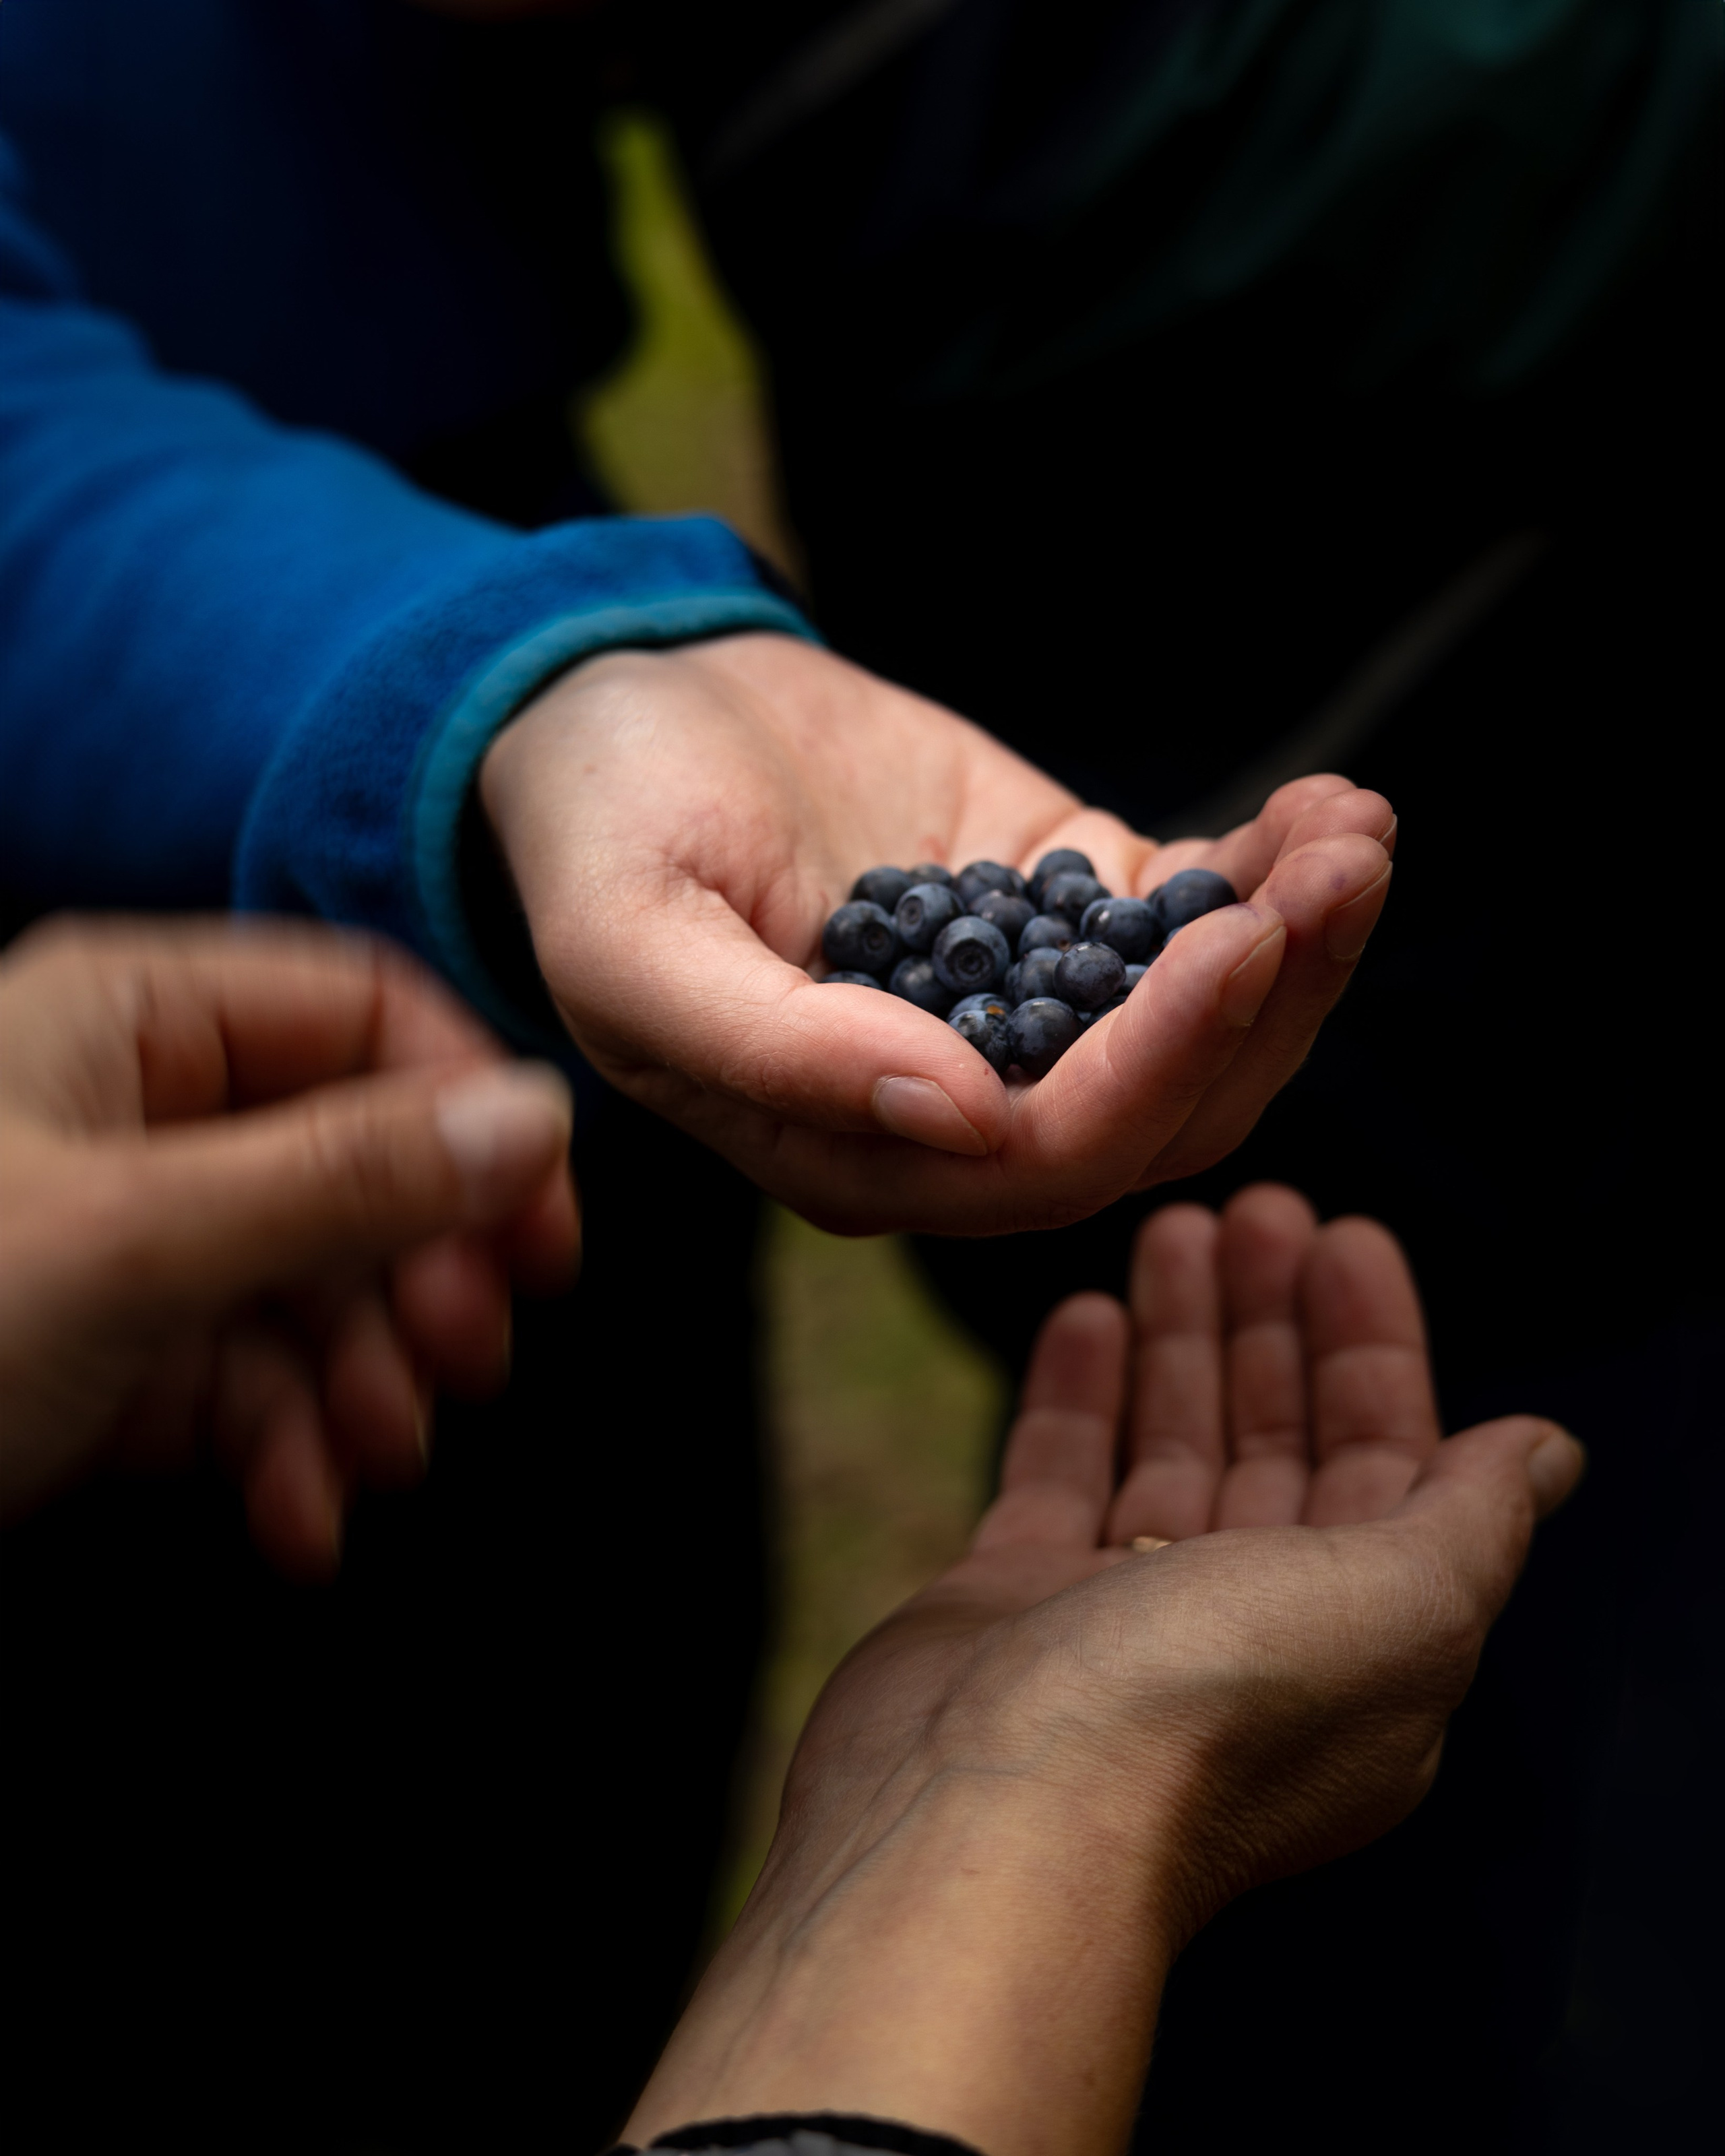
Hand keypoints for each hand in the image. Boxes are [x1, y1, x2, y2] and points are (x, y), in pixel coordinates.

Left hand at [0, 919, 577, 1575]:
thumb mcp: (133, 1240)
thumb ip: (344, 1175)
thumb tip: (534, 1119)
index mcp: (132, 1017)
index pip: (368, 1016)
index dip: (471, 1119)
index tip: (539, 1235)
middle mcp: (140, 1111)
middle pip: (359, 1165)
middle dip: (416, 1280)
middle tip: (464, 1364)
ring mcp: (132, 1238)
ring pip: (315, 1289)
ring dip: (363, 1386)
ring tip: (373, 1462)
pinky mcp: (116, 1354)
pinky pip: (249, 1384)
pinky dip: (290, 1454)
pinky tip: (300, 1522)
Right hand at [481, 633, 1394, 1233]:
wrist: (615, 706)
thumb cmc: (599, 829)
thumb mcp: (637, 945)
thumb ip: (778, 1052)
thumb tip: (963, 1120)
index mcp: (859, 1154)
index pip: (1046, 1159)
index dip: (1155, 1068)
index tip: (1234, 940)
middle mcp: (962, 1111)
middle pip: (1162, 1112)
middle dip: (1266, 1002)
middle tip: (1342, 869)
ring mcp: (1026, 1013)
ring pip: (1202, 1032)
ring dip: (1296, 942)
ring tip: (1356, 830)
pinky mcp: (1063, 911)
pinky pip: (1188, 922)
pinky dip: (1266, 875)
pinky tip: (1326, 805)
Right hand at [626, 1188, 1580, 2153]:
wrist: (990, 1822)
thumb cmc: (1203, 1715)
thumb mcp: (1399, 1608)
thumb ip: (1473, 1522)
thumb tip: (1546, 1453)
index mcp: (1361, 1648)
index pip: (1387, 1467)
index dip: (1375, 1349)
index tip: (1346, 1237)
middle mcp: (1246, 1636)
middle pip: (1275, 1446)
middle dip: (1274, 1323)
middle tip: (1254, 1209)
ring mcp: (1117, 1622)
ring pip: (1168, 1448)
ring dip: (1180, 1338)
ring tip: (1173, 1229)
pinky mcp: (1010, 1609)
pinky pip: (1057, 1475)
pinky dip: (1079, 1393)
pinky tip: (1088, 1312)